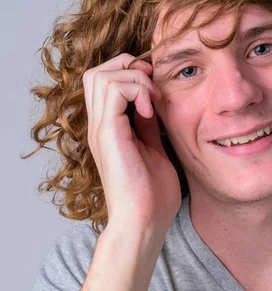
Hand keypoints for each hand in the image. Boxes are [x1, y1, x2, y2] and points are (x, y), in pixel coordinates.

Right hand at [83, 53, 181, 236]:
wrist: (144, 222)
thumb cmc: (152, 196)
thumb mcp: (154, 151)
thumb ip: (149, 127)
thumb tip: (153, 105)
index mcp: (109, 130)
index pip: (105, 82)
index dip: (131, 74)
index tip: (156, 91)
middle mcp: (100, 127)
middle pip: (97, 72)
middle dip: (128, 67)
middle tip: (153, 87)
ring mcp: (101, 130)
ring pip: (102, 75)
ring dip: (134, 78)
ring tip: (153, 100)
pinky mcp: (108, 134)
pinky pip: (113, 90)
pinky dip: (136, 90)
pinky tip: (151, 112)